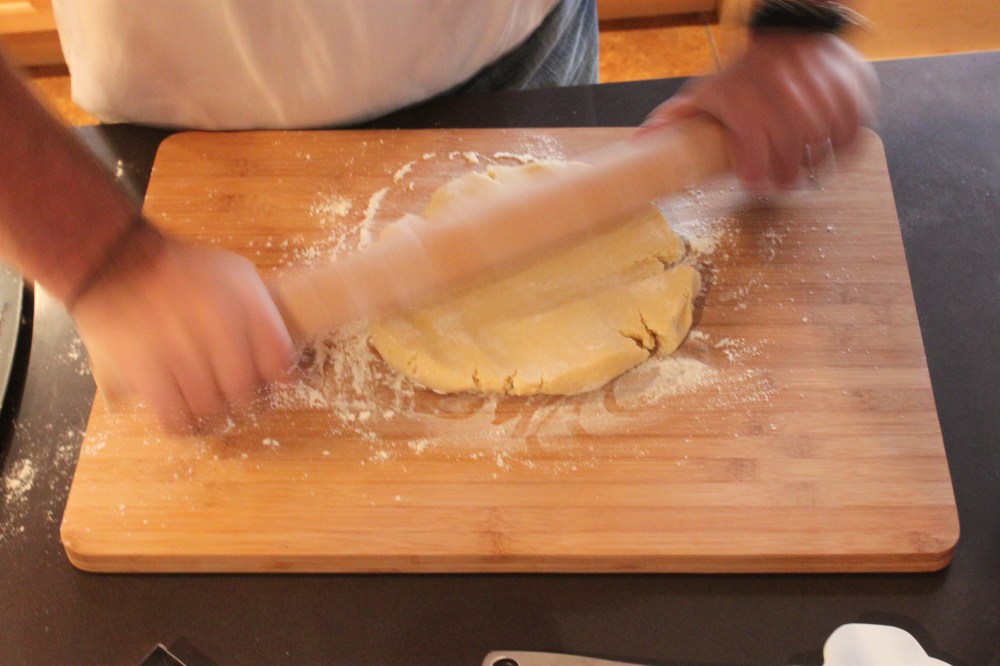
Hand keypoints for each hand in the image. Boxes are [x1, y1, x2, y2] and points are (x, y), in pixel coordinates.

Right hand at [70, 230, 294, 431]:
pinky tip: (186, 416)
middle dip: (246, 402)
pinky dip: (184, 425)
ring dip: (214, 415)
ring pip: (212, 409)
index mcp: (247, 305)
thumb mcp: (235, 272)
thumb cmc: (182, 269)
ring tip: (210, 407)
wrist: (117, 261)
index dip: (280, 381)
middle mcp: (220, 329)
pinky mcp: (146, 372)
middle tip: (238, 399)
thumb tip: (279, 342)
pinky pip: (174, 418)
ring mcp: (182, 353)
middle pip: (246, 392)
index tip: (272, 384)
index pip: (280, 363)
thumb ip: (260, 306)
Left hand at [641, 30, 878, 187]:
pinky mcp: (854, 97)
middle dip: (783, 176)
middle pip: (791, 167)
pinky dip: (842, 148)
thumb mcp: (708, 90)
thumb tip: (641, 141)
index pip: (756, 166)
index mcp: (749, 109)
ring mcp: (823, 101)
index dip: (754, 176)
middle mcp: (786, 105)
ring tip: (801, 158)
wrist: (792, 29)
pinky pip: (852, 139)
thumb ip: (678, 118)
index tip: (752, 177)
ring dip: (812, 164)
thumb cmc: (745, 70)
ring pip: (822, 156)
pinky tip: (826, 144)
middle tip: (778, 173)